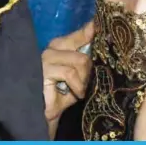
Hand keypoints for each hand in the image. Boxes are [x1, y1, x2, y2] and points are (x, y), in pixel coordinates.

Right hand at [43, 21, 93, 138]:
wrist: (43, 115)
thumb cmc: (63, 94)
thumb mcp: (80, 75)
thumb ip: (88, 58)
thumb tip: (101, 41)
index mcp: (61, 45)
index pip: (83, 32)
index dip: (95, 30)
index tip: (102, 28)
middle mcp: (53, 46)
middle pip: (85, 45)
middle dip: (90, 67)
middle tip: (86, 82)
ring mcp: (47, 57)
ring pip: (81, 60)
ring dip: (84, 79)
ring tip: (79, 90)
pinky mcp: (44, 69)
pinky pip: (70, 73)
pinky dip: (77, 86)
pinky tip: (76, 94)